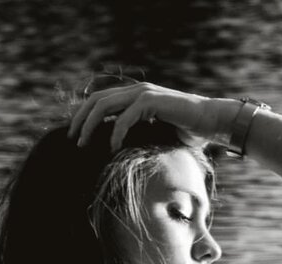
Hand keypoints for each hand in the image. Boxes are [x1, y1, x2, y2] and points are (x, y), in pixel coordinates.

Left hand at [68, 81, 236, 152]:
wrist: (210, 123)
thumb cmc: (186, 133)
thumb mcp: (155, 135)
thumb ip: (137, 137)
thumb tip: (119, 155)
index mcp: (134, 96)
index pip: (101, 101)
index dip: (84, 116)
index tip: (75, 135)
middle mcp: (136, 90)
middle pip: (96, 100)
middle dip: (80, 119)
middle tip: (72, 139)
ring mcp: (143, 93)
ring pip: (105, 104)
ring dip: (90, 125)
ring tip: (82, 143)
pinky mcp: (151, 101)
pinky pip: (124, 117)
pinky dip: (115, 133)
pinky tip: (113, 147)